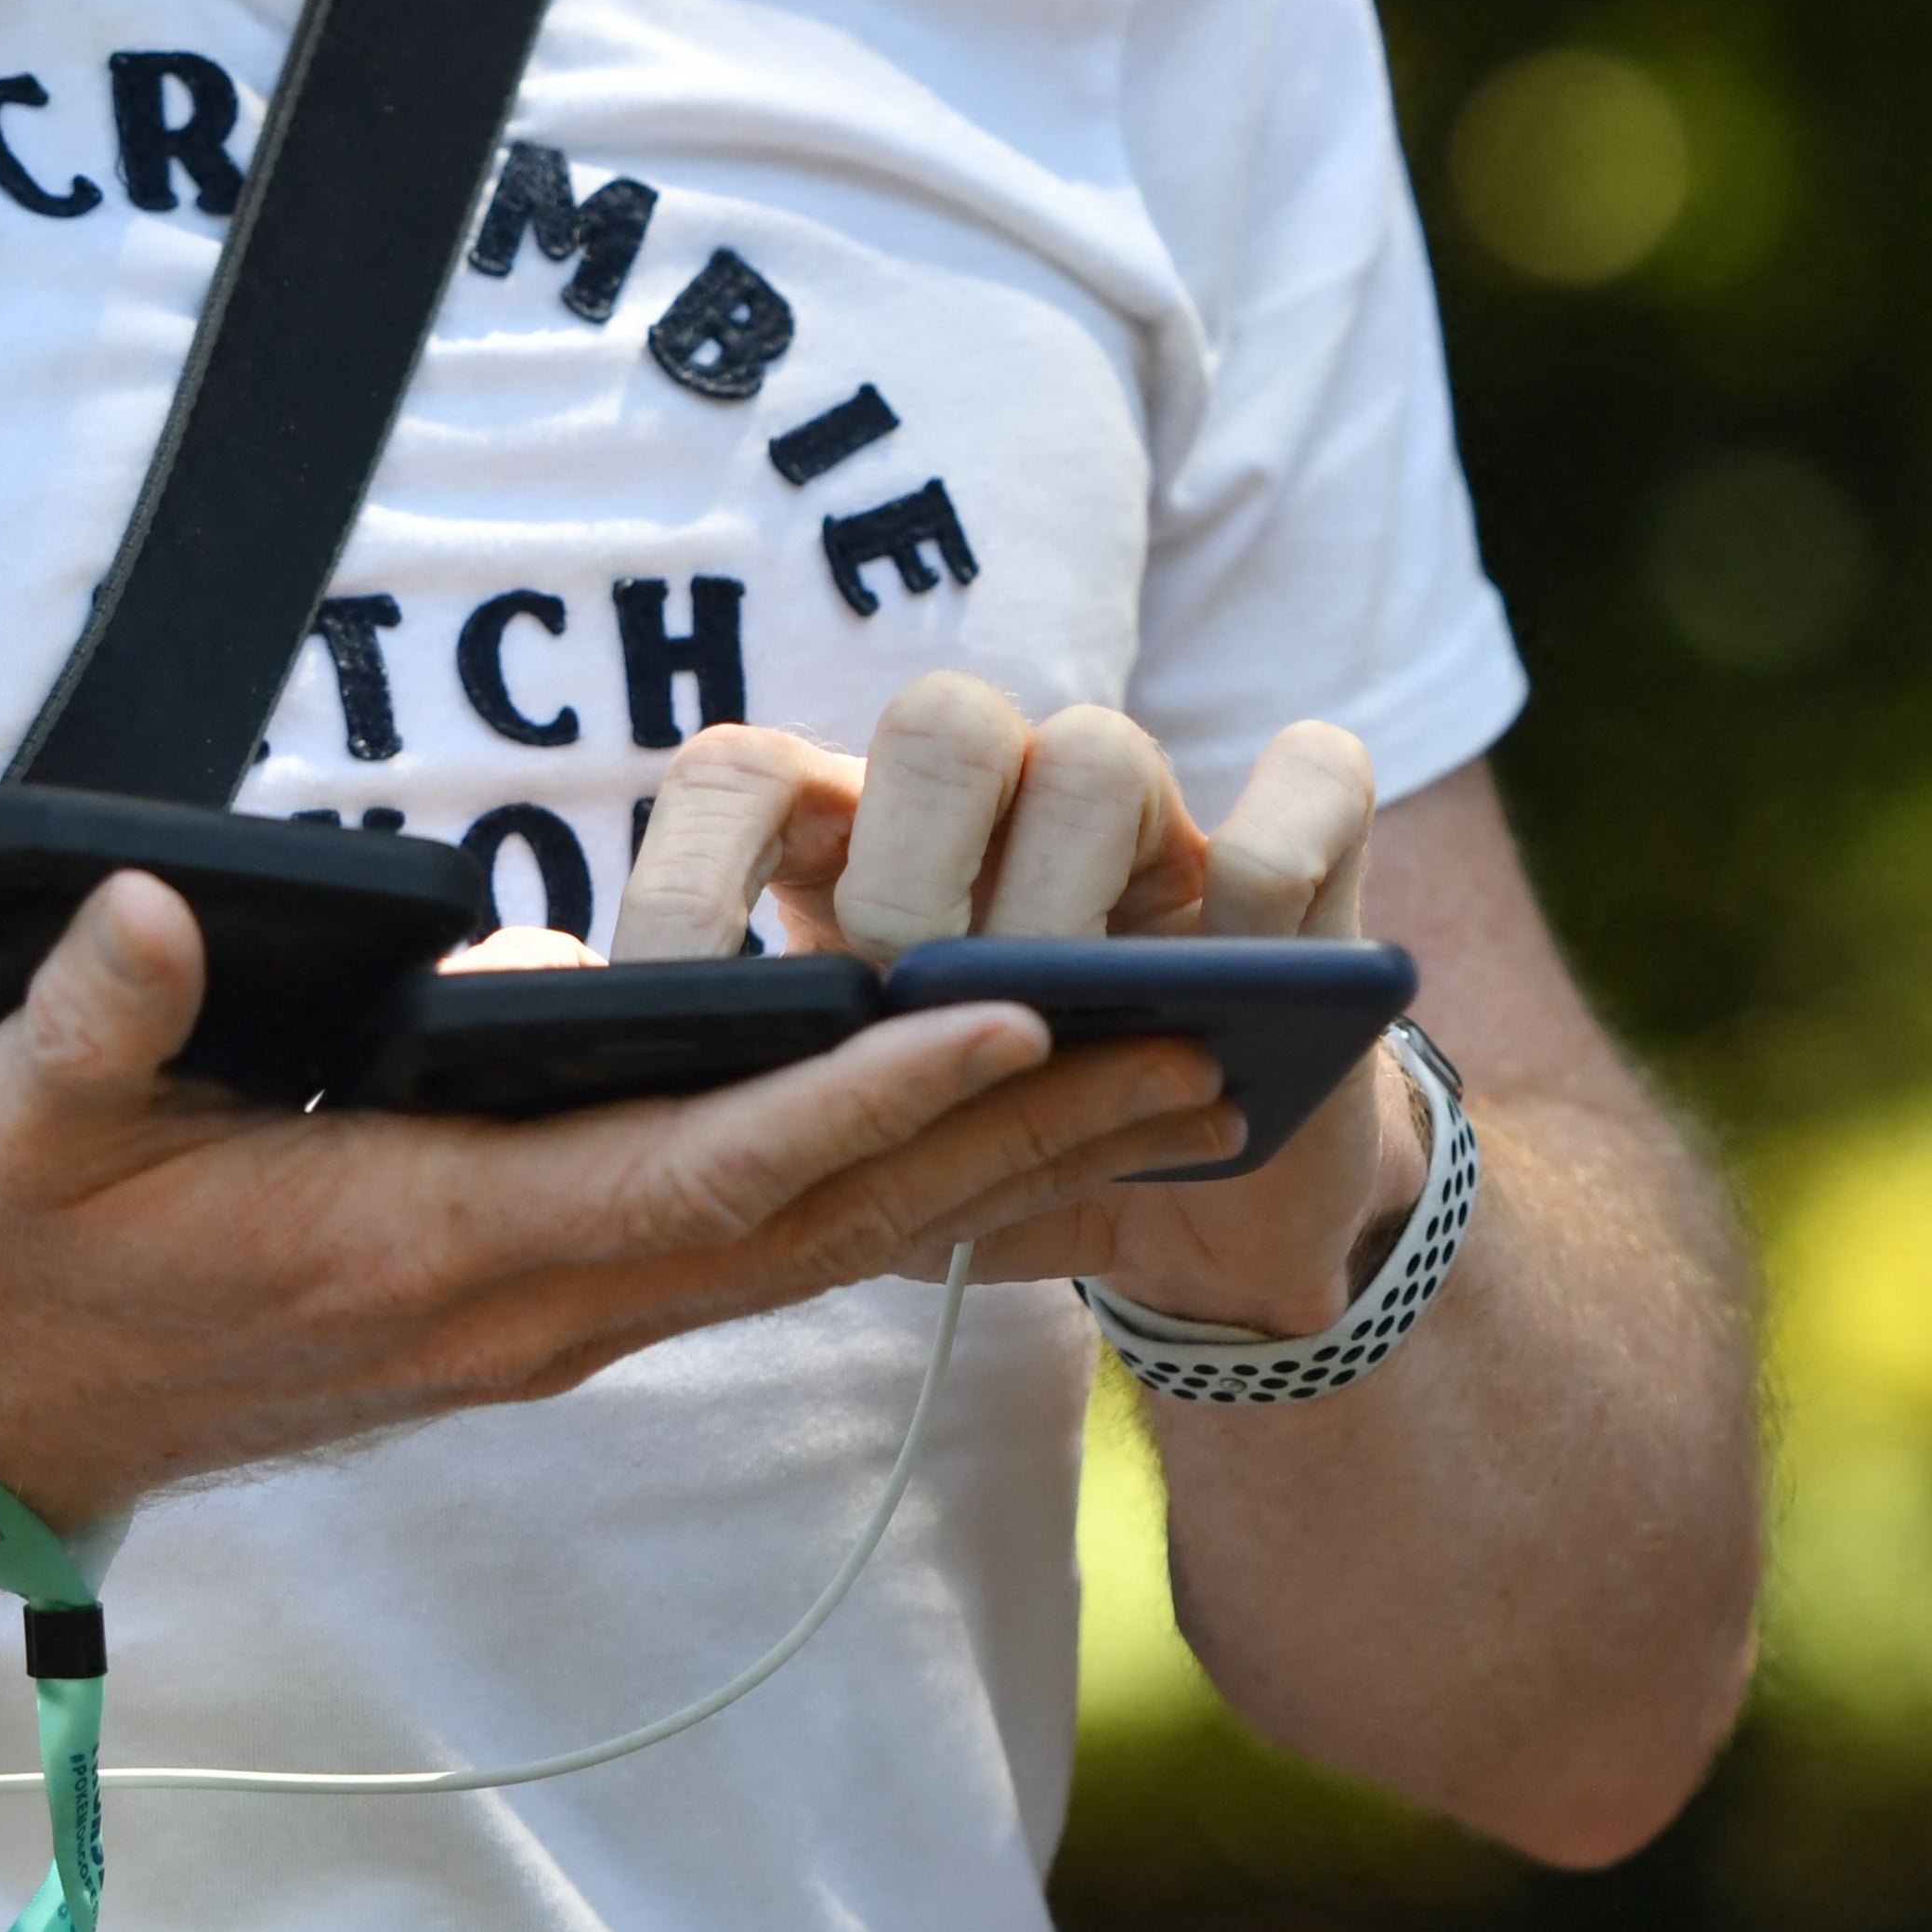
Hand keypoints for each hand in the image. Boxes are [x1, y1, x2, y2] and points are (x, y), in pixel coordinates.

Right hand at [0, 862, 1232, 1530]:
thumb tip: (164, 912)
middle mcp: (544, 1305)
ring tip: (1180, 1079)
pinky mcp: (557, 1304)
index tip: (1022, 1019)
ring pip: (829, 1244)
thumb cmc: (20, 1245)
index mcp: (448, 1248)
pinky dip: (905, 1190)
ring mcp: (561, 1319)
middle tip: (1214, 1048)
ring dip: (1004, 1168)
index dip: (868, 1096)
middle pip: (831, 1220)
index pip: (707, 1172)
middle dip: (1027, 1136)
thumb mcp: (28, 1122)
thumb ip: (106, 1019)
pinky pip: (771, 1251)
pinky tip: (1016, 1139)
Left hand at [612, 675, 1410, 1340]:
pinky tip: (1233, 970)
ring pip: (1100, 751)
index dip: (697, 872)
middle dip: (904, 880)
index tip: (670, 997)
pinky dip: (1270, 866)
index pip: (750, 774)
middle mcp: (1012, 794)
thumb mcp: (864, 1150)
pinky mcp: (1312, 836)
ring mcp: (1159, 810)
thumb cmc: (1005, 1157)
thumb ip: (761, 1113)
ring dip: (1062, 899)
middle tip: (896, 1008)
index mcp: (869, 840)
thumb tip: (619, 1101)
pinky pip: (1309, 781)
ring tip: (1047, 1027)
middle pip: (940, 724)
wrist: (1214, 1206)